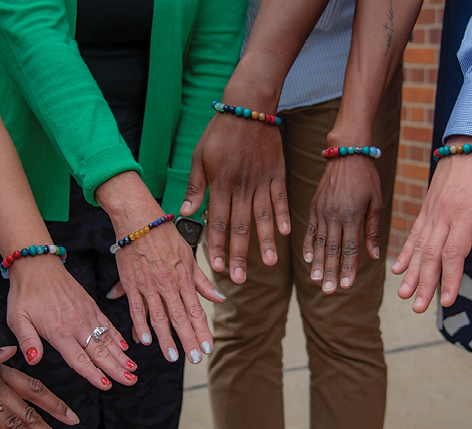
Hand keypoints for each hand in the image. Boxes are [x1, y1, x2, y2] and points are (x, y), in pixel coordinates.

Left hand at [6, 256, 137, 389]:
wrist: (38, 266)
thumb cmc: (25, 293)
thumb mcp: (17, 318)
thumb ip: (27, 340)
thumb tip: (34, 360)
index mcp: (59, 331)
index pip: (79, 359)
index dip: (93, 374)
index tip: (106, 385)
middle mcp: (77, 324)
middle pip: (100, 352)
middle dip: (116, 368)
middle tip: (131, 381)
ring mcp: (87, 314)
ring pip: (108, 340)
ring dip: (121, 355)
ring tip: (134, 368)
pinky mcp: (91, 306)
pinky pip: (107, 324)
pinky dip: (117, 336)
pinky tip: (125, 347)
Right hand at [96, 172, 226, 363]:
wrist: (139, 220)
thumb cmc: (165, 236)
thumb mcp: (189, 256)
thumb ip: (203, 282)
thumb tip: (220, 299)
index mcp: (184, 277)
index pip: (196, 309)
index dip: (202, 330)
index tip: (208, 347)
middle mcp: (168, 283)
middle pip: (180, 316)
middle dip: (188, 339)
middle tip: (195, 359)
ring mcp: (149, 284)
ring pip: (159, 316)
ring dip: (166, 338)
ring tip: (172, 356)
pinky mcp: (131, 283)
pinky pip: (136, 307)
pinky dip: (139, 324)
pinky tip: (145, 340)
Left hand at [181, 112, 289, 283]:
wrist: (248, 107)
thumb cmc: (219, 133)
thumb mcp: (199, 157)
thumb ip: (195, 187)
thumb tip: (184, 212)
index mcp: (220, 185)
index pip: (217, 223)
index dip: (217, 247)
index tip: (217, 268)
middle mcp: (241, 187)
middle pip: (240, 227)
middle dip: (239, 254)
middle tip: (240, 278)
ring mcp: (261, 181)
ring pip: (263, 217)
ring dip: (265, 242)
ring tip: (269, 264)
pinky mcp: (277, 174)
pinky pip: (281, 199)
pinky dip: (284, 216)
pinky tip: (287, 233)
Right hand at [302, 154, 382, 292]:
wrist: (346, 154)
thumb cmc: (366, 178)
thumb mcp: (376, 202)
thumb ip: (372, 229)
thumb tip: (374, 256)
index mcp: (351, 215)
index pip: (350, 248)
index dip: (348, 268)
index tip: (346, 285)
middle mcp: (334, 215)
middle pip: (332, 250)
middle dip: (330, 272)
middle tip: (329, 291)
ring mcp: (321, 211)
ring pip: (319, 242)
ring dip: (318, 263)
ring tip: (316, 280)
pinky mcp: (314, 207)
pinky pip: (309, 230)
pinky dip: (308, 245)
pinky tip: (308, 259)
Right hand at [392, 137, 471, 312]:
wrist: (469, 143)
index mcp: (464, 214)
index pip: (454, 253)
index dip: (449, 278)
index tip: (445, 300)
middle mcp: (443, 216)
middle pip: (431, 256)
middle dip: (424, 283)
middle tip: (417, 307)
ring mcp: (432, 214)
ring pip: (419, 248)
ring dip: (411, 273)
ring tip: (404, 294)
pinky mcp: (426, 210)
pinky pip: (413, 235)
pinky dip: (405, 253)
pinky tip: (397, 269)